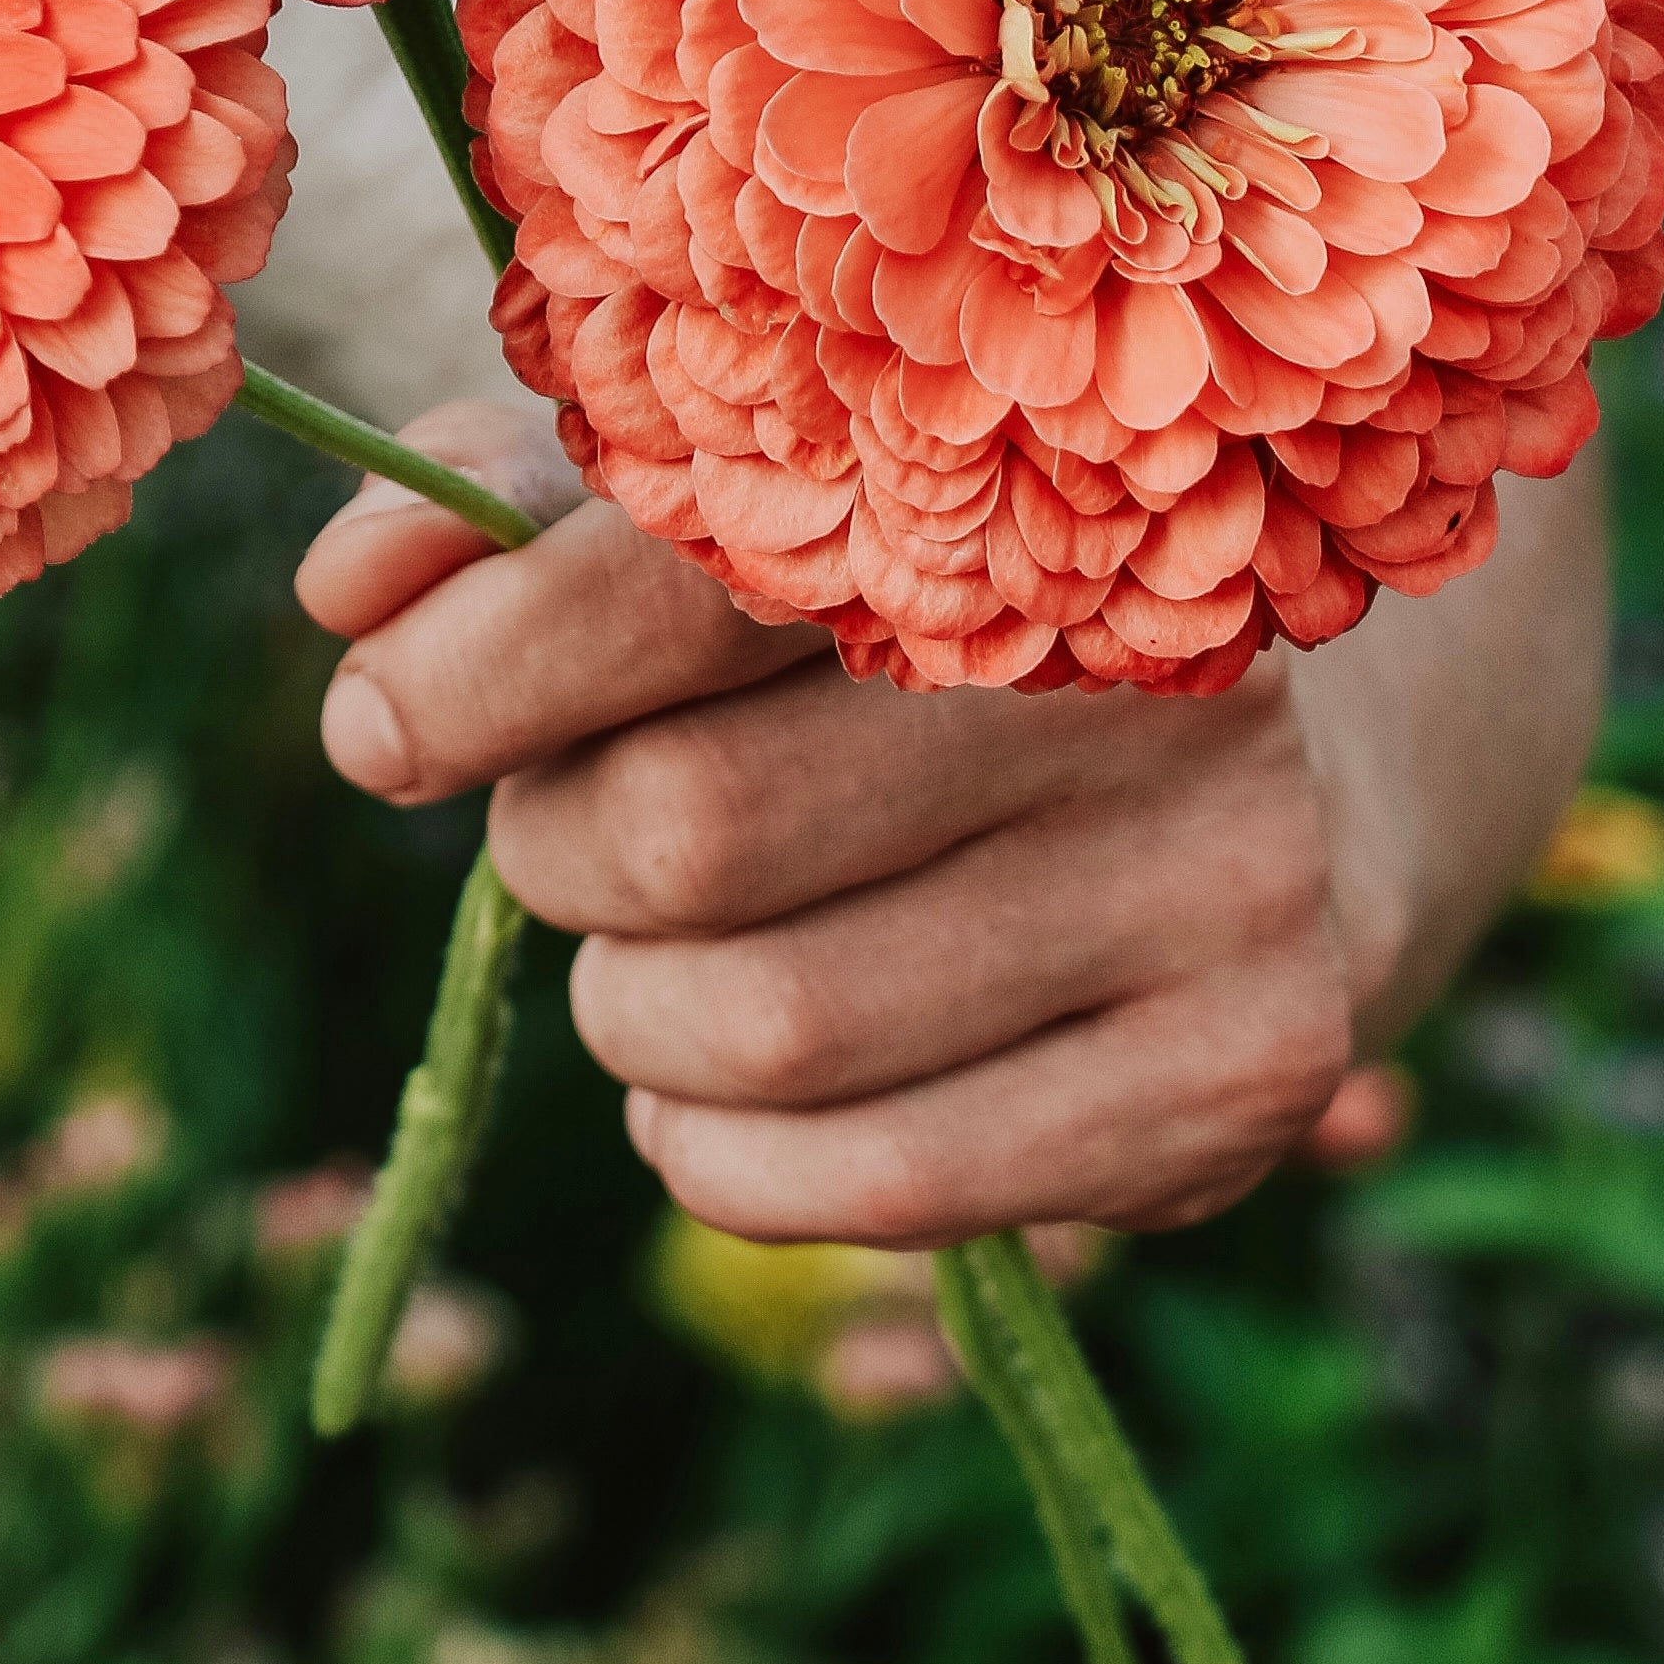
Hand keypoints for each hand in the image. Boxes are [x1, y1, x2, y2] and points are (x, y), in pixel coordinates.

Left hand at [293, 406, 1605, 1246]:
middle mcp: (1142, 670)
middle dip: (557, 851)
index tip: (382, 723)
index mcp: (1007, 484)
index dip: (473, 668)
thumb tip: (347, 596)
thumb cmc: (942, 629)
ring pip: (760, 1028)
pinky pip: (871, 1179)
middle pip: (683, 830)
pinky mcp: (1245, 1071)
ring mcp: (1218, 877)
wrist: (1316, 775)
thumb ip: (525, 518)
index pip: (668, 580)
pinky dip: (723, 1157)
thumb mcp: (756, 519)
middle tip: (580, 837)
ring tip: (661, 968)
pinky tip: (726, 1096)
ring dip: (630, 1018)